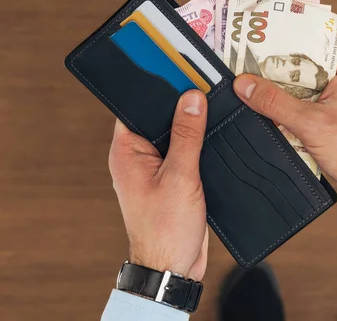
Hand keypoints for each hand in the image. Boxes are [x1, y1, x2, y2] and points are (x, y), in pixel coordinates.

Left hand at [108, 90, 208, 280]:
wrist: (172, 268)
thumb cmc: (165, 231)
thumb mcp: (180, 176)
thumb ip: (187, 136)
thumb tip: (192, 100)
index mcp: (126, 152)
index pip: (136, 105)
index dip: (155, 86)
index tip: (175, 67)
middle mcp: (136, 157)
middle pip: (157, 117)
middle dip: (178, 104)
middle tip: (200, 86)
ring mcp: (153, 168)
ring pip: (172, 134)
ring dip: (189, 126)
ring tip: (208, 110)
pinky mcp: (169, 179)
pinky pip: (181, 152)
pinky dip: (195, 144)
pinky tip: (210, 137)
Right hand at [233, 51, 336, 215]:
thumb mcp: (311, 124)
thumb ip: (275, 103)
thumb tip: (246, 85)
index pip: (304, 50)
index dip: (274, 55)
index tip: (247, 59)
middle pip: (300, 72)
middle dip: (276, 82)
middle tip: (247, 84)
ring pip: (302, 93)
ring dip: (284, 103)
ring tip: (259, 103)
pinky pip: (308, 109)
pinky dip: (294, 117)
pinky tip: (279, 123)